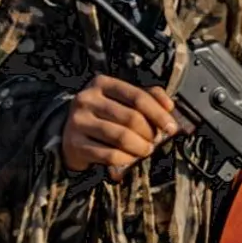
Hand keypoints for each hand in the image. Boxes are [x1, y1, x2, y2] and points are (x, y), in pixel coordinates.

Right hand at [61, 75, 183, 175]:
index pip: (137, 97)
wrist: (69, 132)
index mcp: (102, 84)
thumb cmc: (104, 114)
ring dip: (140, 147)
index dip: (159, 113)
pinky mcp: (74, 144)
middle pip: (131, 118)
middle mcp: (87, 99)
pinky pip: (108, 154)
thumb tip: (169, 106)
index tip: (172, 127)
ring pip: (121, 137)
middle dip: (150, 132)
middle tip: (157, 141)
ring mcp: (77, 122)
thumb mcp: (122, 98)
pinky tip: (132, 158)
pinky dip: (126, 158)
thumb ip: (147, 96)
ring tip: (147, 150)